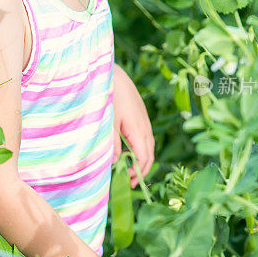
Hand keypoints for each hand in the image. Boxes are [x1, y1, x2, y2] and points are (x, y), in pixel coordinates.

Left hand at [112, 64, 154, 187]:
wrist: (113, 74)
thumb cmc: (109, 97)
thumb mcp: (108, 122)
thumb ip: (112, 143)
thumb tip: (116, 162)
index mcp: (138, 130)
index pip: (143, 158)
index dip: (137, 172)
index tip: (127, 181)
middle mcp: (145, 127)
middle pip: (149, 154)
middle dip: (141, 170)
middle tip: (129, 181)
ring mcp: (144, 121)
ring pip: (148, 146)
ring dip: (140, 159)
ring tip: (127, 169)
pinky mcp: (140, 116)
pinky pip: (143, 137)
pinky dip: (138, 148)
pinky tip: (125, 150)